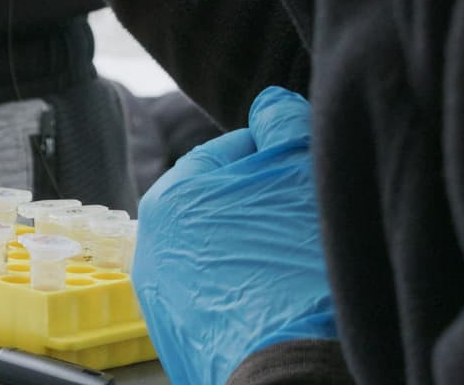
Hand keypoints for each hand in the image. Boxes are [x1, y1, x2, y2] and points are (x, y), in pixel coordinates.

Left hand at [134, 87, 337, 384]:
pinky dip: (256, 300)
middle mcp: (153, 250)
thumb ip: (283, 123)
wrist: (292, 374)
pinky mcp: (186, 345)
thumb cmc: (295, 267)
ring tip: (301, 271)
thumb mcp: (299, 168)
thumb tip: (271, 105)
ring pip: (227, 258)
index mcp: (171, 198)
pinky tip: (286, 306)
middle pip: (226, 208)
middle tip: (310, 223)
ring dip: (262, 256)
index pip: (233, 154)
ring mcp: (165, 304)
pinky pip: (229, 304)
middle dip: (268, 209)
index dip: (279, 158)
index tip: (309, 176)